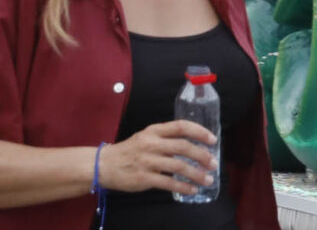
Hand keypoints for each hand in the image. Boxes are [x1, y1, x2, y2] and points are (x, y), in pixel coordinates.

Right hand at [98, 121, 218, 194]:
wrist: (103, 165)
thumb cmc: (128, 151)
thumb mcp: (146, 136)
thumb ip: (165, 138)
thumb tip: (191, 144)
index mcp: (154, 131)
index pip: (181, 126)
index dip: (200, 132)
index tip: (212, 139)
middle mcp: (152, 144)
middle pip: (183, 147)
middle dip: (202, 155)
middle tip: (213, 163)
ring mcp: (148, 161)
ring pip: (178, 166)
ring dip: (196, 174)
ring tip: (207, 179)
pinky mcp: (144, 178)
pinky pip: (168, 183)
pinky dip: (183, 187)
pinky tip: (192, 190)